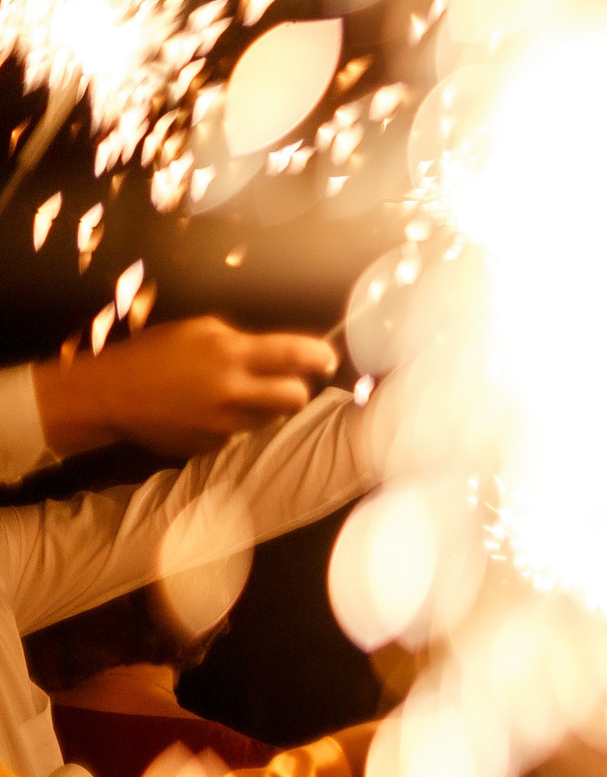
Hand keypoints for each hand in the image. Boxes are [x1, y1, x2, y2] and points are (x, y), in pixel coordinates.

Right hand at [31, 318, 339, 459]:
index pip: (296, 355)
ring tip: (238, 395)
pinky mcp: (215, 444)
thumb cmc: (152, 353)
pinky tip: (211, 412)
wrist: (109, 395)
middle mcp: (234, 390)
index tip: (327, 359)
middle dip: (296, 388)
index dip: (320, 357)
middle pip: (296, 397)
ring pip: (272, 419)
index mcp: (231, 353)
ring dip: (266, 408)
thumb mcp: (196, 331)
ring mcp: (226, 423)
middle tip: (285, 381)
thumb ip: (239, 341)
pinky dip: (236, 423)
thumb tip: (274, 353)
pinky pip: (242, 434)